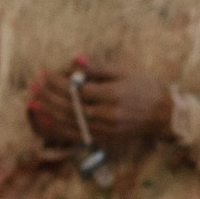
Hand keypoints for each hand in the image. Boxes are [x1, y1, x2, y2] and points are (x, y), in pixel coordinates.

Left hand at [26, 60, 173, 147]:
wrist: (165, 114)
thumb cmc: (146, 88)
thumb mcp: (125, 72)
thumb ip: (99, 68)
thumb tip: (76, 60)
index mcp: (113, 95)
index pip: (77, 90)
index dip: (58, 83)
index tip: (45, 74)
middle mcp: (108, 115)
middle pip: (71, 106)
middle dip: (49, 96)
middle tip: (34, 86)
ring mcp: (106, 129)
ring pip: (71, 122)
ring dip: (50, 112)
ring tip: (34, 102)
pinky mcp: (106, 138)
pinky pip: (78, 135)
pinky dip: (60, 129)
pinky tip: (47, 121)